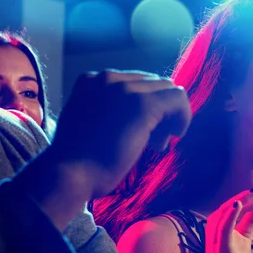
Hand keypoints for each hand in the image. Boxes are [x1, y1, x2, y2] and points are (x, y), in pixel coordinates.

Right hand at [50, 70, 190, 197]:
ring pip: (167, 89)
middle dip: (158, 110)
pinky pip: (178, 99)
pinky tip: (176, 135)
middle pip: (152, 84)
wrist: (69, 175)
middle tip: (153, 141)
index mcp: (93, 80)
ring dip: (168, 115)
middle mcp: (108, 77)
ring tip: (157, 143)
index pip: (135, 82)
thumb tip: (142, 113)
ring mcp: (125, 88)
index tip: (141, 132)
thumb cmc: (78, 159)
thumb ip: (111, 109)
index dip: (144, 106)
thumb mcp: (90, 121)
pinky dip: (183, 116)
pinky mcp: (142, 104)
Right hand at [205, 189, 252, 252]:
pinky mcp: (219, 243)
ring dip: (243, 201)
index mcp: (220, 221)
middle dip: (251, 197)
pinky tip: (238, 204)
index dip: (251, 197)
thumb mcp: (244, 235)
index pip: (236, 204)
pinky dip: (230, 214)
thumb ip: (251, 220)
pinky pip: (223, 226)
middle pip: (233, 204)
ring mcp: (215, 233)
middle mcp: (215, 223)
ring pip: (228, 210)